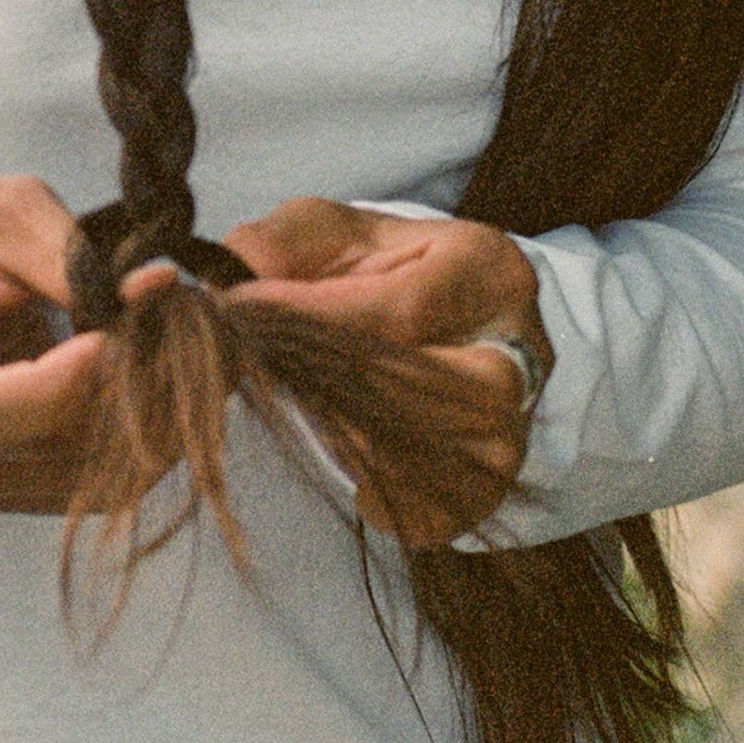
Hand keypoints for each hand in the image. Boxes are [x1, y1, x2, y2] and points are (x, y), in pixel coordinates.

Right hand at [0, 176, 177, 512]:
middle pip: (32, 449)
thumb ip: (68, 254)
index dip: (50, 388)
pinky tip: (148, 392)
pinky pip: (74, 489)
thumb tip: (155, 288)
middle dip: (118, 395)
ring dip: (135, 425)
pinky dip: (124, 447)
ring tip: (171, 357)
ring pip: (67, 480)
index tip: (109, 338)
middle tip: (176, 336)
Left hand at [219, 196, 552, 543]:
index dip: (315, 317)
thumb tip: (222, 281)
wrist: (447, 322)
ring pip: (419, 451)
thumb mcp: (329, 233)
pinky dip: (377, 493)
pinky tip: (348, 464)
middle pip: (419, 388)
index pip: (402, 308)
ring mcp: (515, 423)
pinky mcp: (494, 483)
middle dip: (328, 383)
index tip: (242, 313)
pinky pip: (430, 509)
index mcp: (487, 268)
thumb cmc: (380, 271)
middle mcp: (521, 348)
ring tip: (305, 407)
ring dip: (344, 436)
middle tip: (264, 368)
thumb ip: (276, 244)